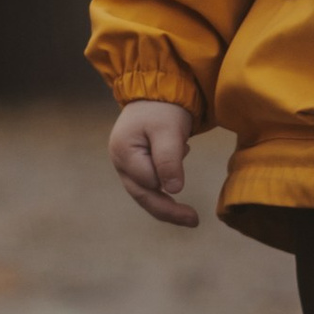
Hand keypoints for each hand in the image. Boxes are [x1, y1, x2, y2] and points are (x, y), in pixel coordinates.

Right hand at [109, 98, 200, 226]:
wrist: (157, 91)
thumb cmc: (163, 108)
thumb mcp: (169, 131)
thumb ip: (169, 160)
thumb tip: (174, 191)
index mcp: (123, 152)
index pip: (148, 181)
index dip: (167, 178)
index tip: (184, 154)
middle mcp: (119, 162)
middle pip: (143, 195)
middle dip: (168, 210)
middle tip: (195, 221)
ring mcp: (125, 165)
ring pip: (146, 194)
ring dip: (167, 203)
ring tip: (190, 216)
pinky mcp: (135, 165)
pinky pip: (149, 185)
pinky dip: (165, 188)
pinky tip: (176, 183)